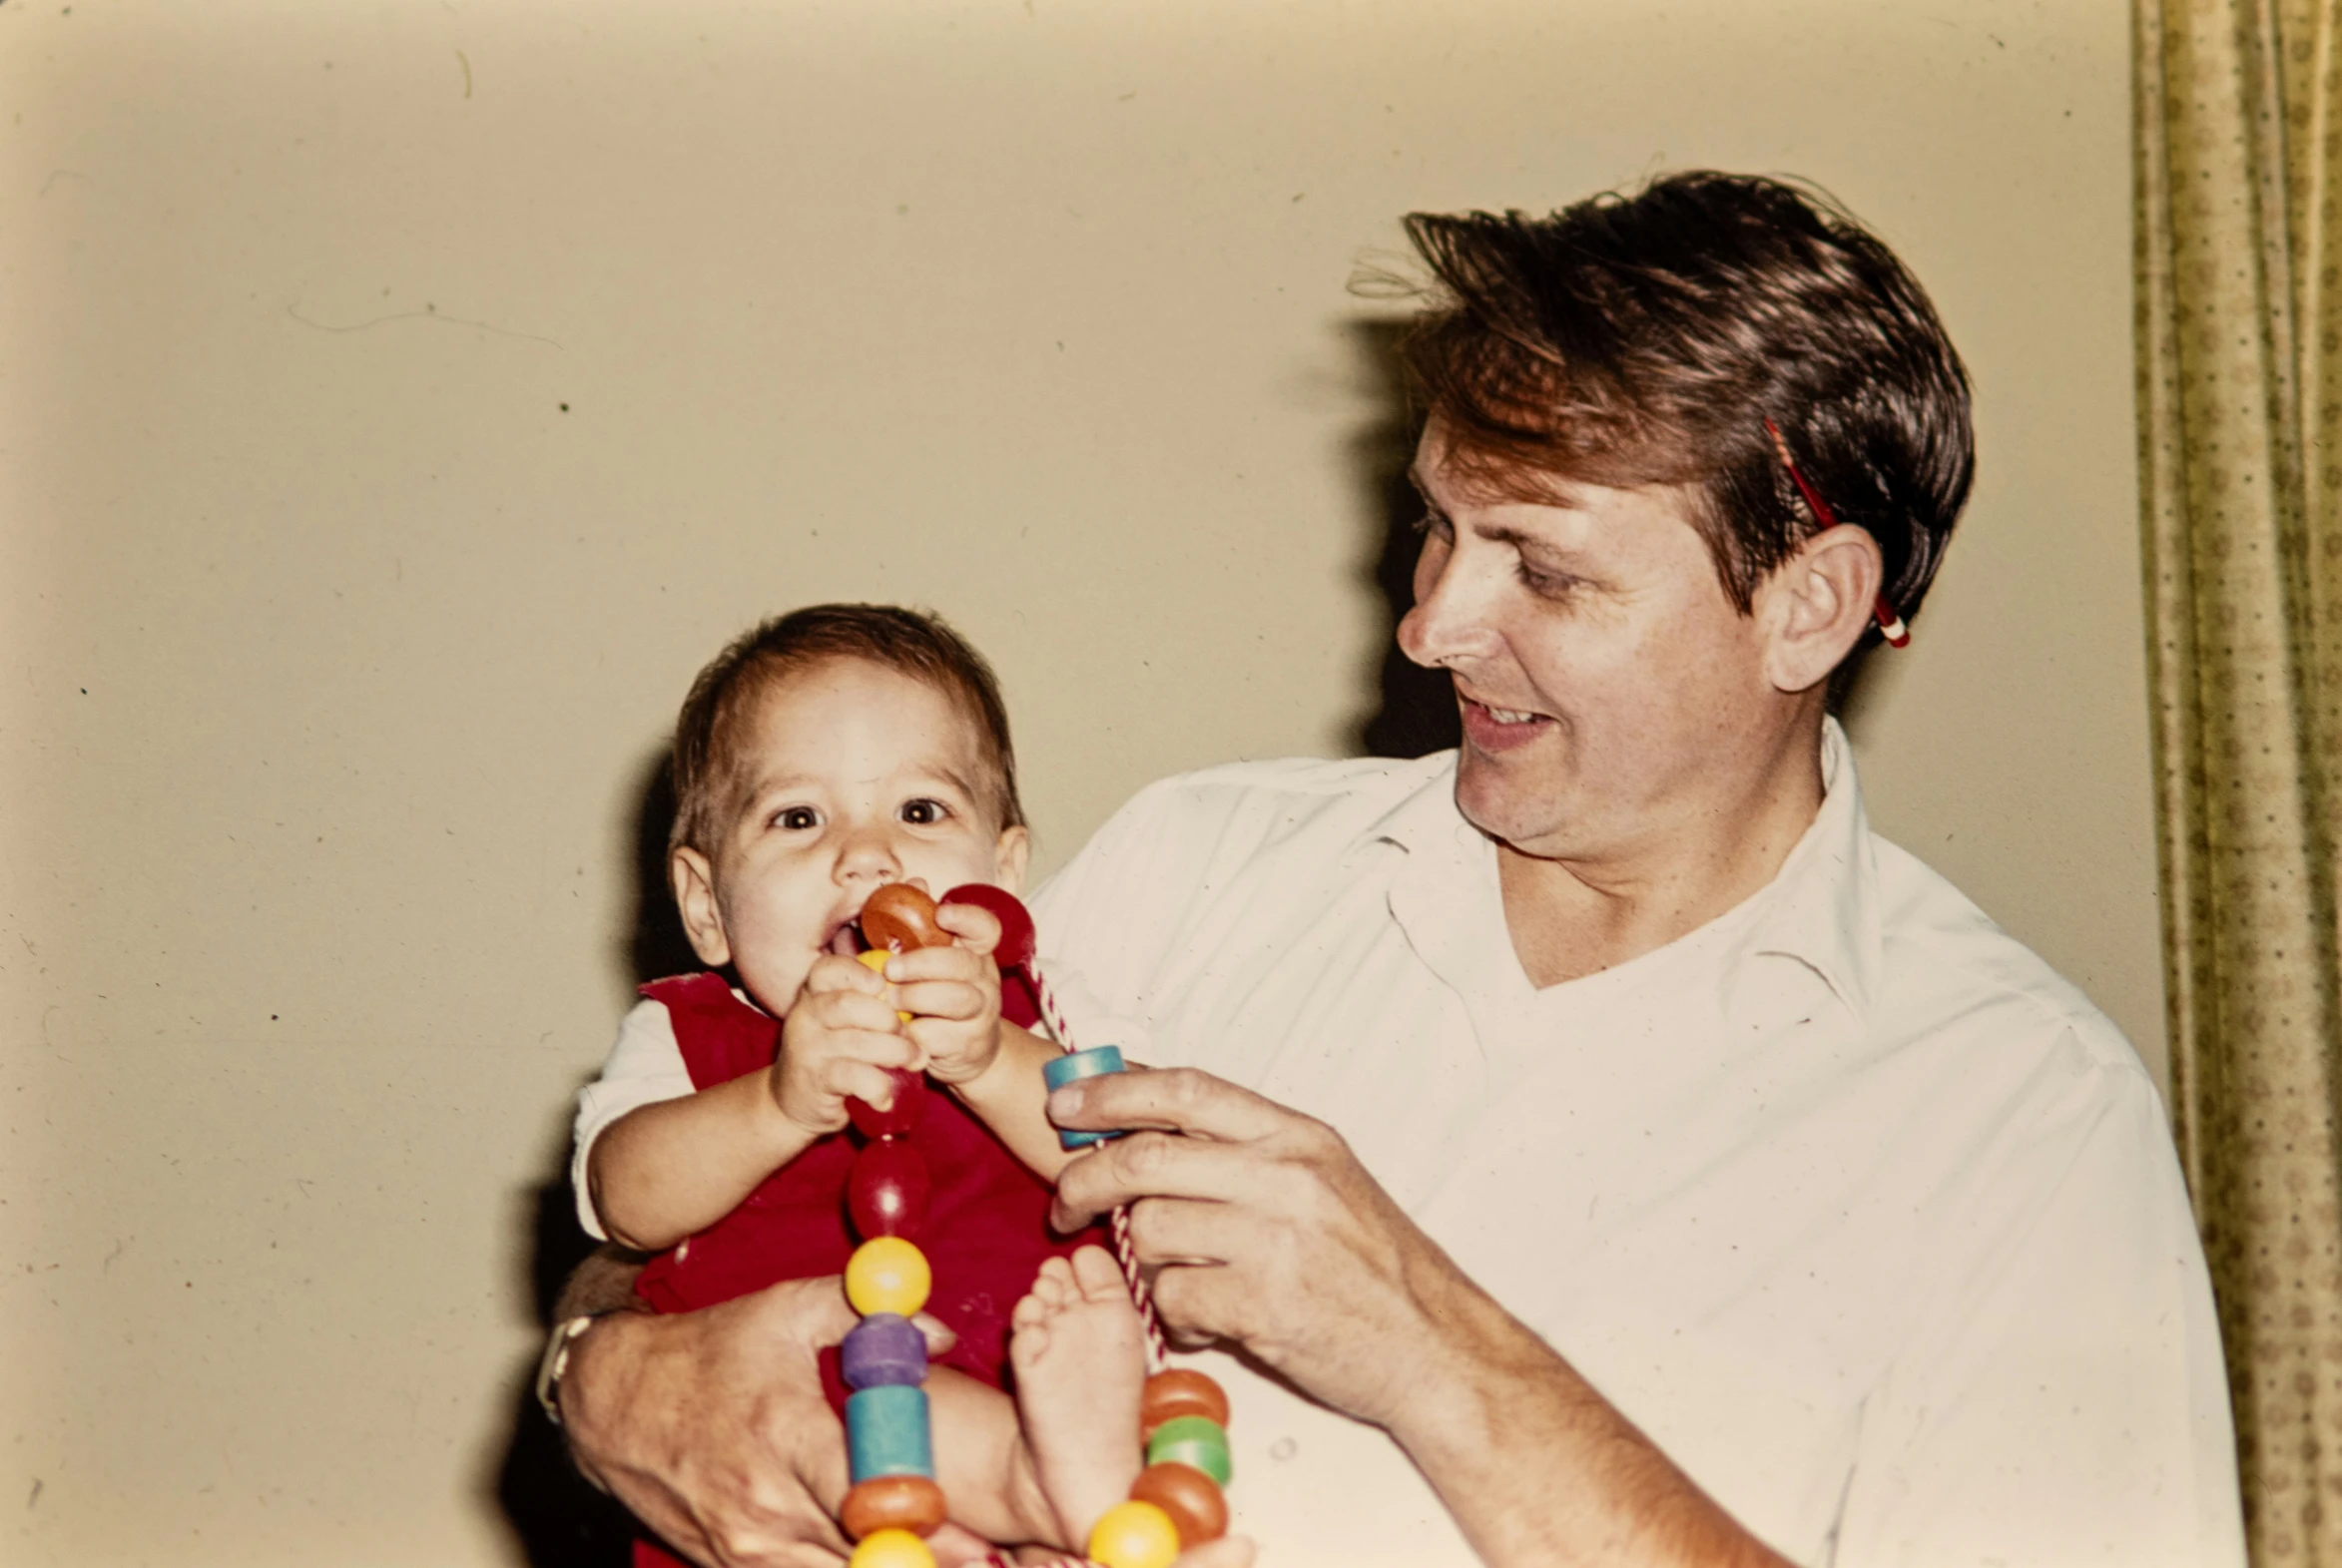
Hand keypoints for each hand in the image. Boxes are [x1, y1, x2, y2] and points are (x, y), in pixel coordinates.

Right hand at [559, 1271, 995, 1567]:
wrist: (615, 1403)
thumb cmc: (709, 1351)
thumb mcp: (783, 1311)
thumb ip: (865, 1314)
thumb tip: (940, 1329)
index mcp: (786, 1436)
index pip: (866, 1495)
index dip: (923, 1519)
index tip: (976, 1535)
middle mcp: (764, 1504)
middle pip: (860, 1556)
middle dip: (922, 1559)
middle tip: (980, 1561)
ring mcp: (744, 1545)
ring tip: (940, 1563)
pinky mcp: (730, 1565)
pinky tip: (873, 1560)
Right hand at [775, 956, 922, 1134]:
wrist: (794, 1102)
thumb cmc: (833, 1054)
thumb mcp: (842, 1022)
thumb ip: (867, 1003)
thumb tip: (914, 994)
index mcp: (813, 995)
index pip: (828, 969)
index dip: (858, 973)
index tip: (883, 986)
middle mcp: (804, 1017)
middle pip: (848, 1004)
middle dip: (889, 1019)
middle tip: (911, 1036)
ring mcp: (807, 1049)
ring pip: (858, 1042)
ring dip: (897, 1052)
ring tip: (915, 1061)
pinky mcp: (815, 1080)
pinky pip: (855, 1077)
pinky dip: (879, 1087)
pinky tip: (886, 1097)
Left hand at [884, 898, 1004, 1087]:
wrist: (967, 1051)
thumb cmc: (932, 996)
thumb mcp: (923, 961)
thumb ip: (911, 926)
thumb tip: (914, 883)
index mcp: (974, 951)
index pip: (986, 927)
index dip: (966, 917)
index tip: (941, 913)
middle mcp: (984, 979)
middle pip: (964, 963)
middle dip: (923, 963)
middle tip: (891, 969)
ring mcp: (982, 1013)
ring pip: (957, 999)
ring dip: (918, 997)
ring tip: (891, 1000)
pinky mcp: (970, 1044)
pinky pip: (941, 1037)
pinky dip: (915, 1033)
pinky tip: (898, 1030)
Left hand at [1046, 1067, 1466, 1431]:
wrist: (1433, 1347)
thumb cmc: (1372, 1267)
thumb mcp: (1323, 1181)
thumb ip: (1244, 1151)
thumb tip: (1146, 1119)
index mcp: (1298, 1137)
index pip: (1186, 1090)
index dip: (1113, 1092)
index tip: (1065, 1104)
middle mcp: (1286, 1177)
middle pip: (1146, 1158)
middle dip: (1086, 1178)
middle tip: (1064, 1203)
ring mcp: (1275, 1240)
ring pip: (1151, 1231)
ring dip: (1145, 1262)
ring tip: (1180, 1281)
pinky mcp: (1263, 1305)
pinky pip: (1172, 1298)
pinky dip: (1174, 1314)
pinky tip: (1205, 1320)